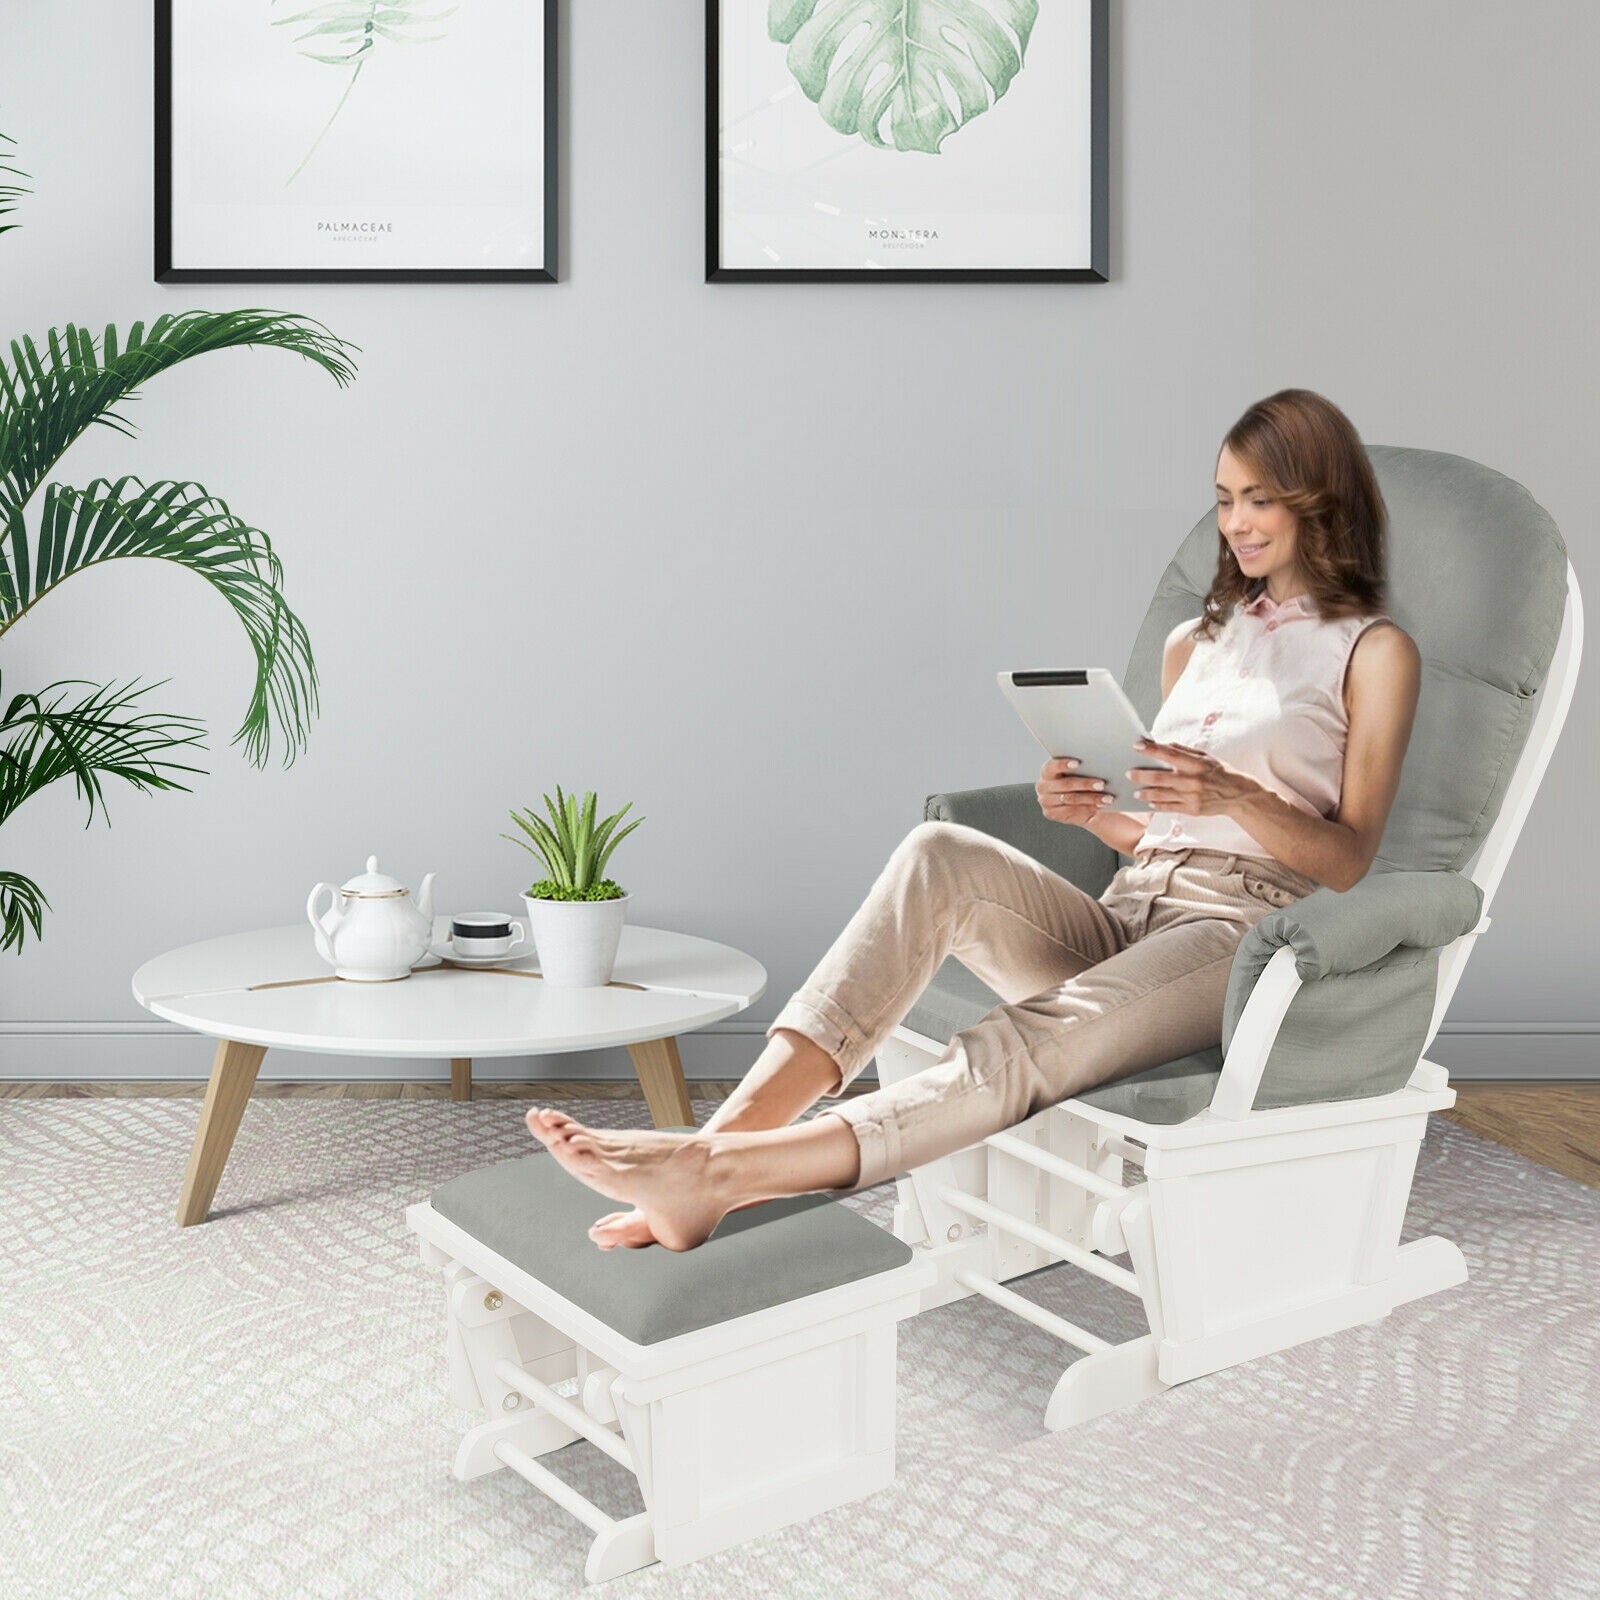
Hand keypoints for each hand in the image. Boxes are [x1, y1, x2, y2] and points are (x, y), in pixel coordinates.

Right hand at [1036, 756, 1117, 826]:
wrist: (1082, 803)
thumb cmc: (1084, 781)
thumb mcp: (1082, 771)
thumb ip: (1084, 766)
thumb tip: (1098, 760)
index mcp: (1047, 771)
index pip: (1051, 766)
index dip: (1063, 764)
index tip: (1078, 763)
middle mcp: (1043, 786)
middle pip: (1065, 784)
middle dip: (1085, 784)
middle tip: (1102, 784)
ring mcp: (1046, 801)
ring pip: (1070, 799)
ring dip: (1091, 798)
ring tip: (1107, 798)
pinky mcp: (1051, 814)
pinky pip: (1071, 811)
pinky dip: (1088, 808)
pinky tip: (1100, 806)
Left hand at [1123, 739, 1264, 815]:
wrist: (1238, 795)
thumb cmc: (1220, 772)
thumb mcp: (1205, 757)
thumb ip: (1183, 751)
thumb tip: (1162, 743)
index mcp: (1196, 764)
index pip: (1170, 754)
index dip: (1152, 749)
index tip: (1137, 745)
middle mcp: (1193, 781)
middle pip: (1160, 778)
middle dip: (1141, 775)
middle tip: (1128, 773)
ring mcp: (1192, 797)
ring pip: (1162, 795)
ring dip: (1145, 792)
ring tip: (1135, 791)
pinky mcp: (1192, 810)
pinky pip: (1169, 807)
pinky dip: (1157, 804)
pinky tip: (1149, 801)